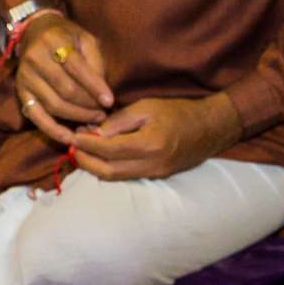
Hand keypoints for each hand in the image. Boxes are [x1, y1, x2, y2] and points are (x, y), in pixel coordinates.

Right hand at [14, 12, 112, 141]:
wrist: (36, 32)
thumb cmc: (67, 37)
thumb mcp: (86, 39)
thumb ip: (95, 62)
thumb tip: (103, 94)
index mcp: (54, 41)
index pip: (76, 67)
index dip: (94, 86)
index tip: (110, 101)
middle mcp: (35, 58)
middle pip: (65, 90)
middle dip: (88, 104)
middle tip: (103, 111)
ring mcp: (25, 77)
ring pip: (54, 105)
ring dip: (77, 116)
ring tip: (94, 118)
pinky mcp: (21, 92)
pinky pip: (37, 116)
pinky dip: (53, 130)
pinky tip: (69, 138)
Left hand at [70, 93, 240, 180]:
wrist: (211, 128)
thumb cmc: (179, 111)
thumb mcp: (147, 107)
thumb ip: (120, 120)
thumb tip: (95, 133)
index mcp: (149, 144)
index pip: (107, 150)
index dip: (86, 145)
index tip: (73, 136)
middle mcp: (151, 164)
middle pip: (106, 171)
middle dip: (84, 161)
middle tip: (72, 146)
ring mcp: (155, 174)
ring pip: (114, 177)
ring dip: (94, 166)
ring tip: (83, 150)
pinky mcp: (157, 177)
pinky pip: (126, 176)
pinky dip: (109, 168)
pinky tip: (101, 155)